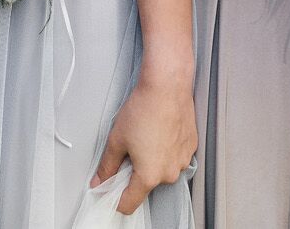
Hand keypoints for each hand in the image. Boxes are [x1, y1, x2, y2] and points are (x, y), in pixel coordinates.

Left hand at [93, 74, 198, 212]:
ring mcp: (182, 161)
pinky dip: (165, 150)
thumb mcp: (116, 139)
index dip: (116, 200)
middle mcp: (169, 173)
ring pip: (161, 170)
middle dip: (135, 173)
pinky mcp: (190, 147)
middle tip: (129, 150)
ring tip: (146, 136)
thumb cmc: (144, 109)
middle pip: (146, 185)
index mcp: (149, 175)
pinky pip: (174, 157)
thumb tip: (99, 182)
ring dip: (152, 160)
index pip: (130, 204)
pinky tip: (158, 132)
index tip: (111, 192)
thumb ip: (107, 167)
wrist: (167, 86)